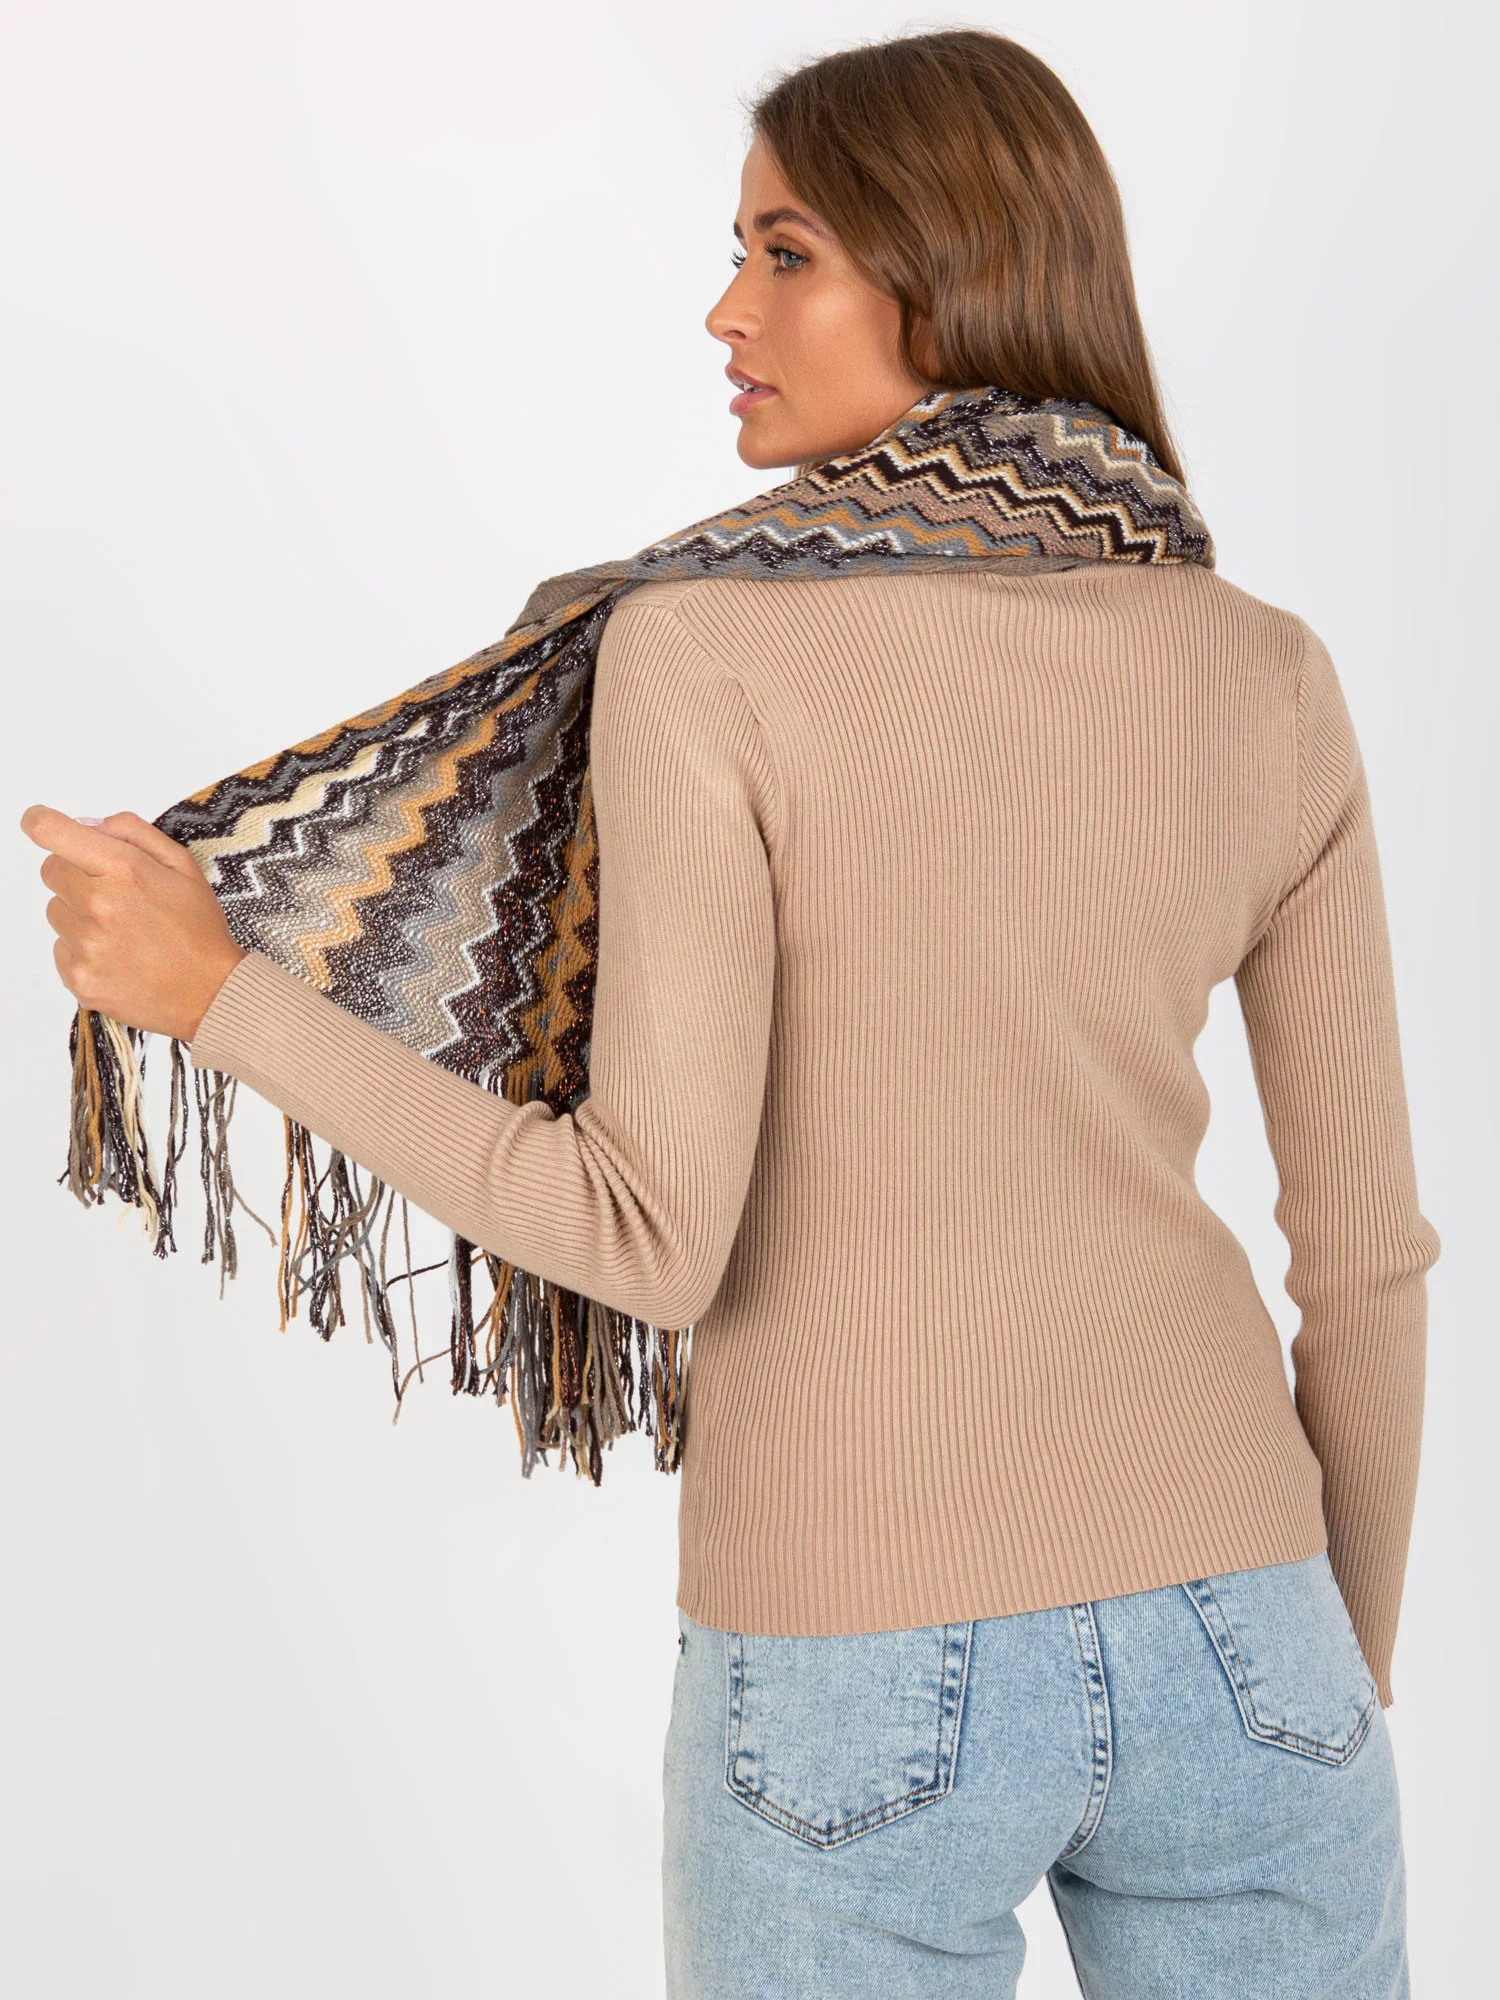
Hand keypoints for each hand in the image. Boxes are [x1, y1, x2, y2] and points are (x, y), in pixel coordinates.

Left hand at [19, 805, 247, 1042]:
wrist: (211, 994)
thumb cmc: (199, 929)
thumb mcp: (182, 865)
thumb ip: (133, 832)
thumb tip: (87, 824)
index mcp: (125, 870)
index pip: (53, 832)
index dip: (40, 822)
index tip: (39, 822)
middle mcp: (98, 905)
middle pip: (51, 870)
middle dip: (76, 873)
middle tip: (114, 894)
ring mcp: (86, 945)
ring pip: (56, 911)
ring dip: (79, 914)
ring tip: (122, 931)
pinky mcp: (79, 978)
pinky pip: (60, 948)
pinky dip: (82, 949)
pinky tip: (118, 956)